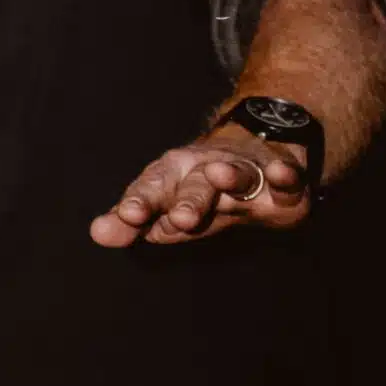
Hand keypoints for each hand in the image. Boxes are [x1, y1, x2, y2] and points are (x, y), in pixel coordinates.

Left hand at [89, 130, 308, 248]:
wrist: (259, 152)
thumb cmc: (199, 188)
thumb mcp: (164, 203)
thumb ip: (130, 221)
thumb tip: (98, 233)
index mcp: (175, 179)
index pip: (153, 189)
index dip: (141, 201)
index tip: (128, 215)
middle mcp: (208, 173)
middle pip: (195, 186)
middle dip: (189, 200)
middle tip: (181, 218)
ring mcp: (247, 177)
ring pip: (238, 176)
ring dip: (229, 177)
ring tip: (219, 176)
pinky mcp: (284, 187)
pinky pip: (287, 180)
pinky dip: (284, 175)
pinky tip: (279, 173)